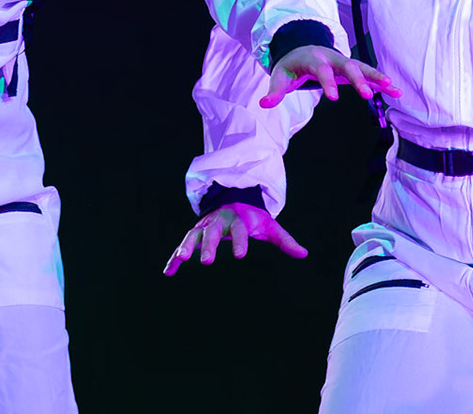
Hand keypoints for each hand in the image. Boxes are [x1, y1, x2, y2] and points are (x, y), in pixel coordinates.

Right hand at [162, 202, 306, 275]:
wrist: (232, 199)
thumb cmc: (252, 217)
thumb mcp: (269, 226)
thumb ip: (285, 240)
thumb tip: (304, 254)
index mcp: (237, 219)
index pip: (239, 230)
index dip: (239, 242)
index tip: (240, 255)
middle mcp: (217, 221)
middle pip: (211, 232)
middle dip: (207, 245)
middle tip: (206, 261)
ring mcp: (203, 226)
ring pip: (192, 235)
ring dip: (186, 247)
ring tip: (181, 260)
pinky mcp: (194, 233)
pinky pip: (182, 245)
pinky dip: (174, 258)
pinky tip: (168, 272)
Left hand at [260, 44, 400, 106]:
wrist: (302, 49)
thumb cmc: (291, 66)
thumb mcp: (279, 76)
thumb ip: (274, 91)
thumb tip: (263, 105)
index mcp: (313, 59)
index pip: (321, 70)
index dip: (327, 82)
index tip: (333, 98)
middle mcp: (332, 58)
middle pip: (347, 66)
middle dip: (357, 79)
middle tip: (366, 95)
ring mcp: (344, 62)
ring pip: (362, 67)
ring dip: (376, 78)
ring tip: (392, 89)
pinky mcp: (352, 68)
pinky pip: (369, 74)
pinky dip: (382, 82)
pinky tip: (396, 92)